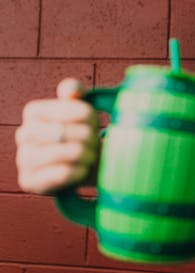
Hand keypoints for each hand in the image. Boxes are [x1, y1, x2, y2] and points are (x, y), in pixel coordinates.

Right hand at [15, 78, 98, 194]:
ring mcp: (23, 159)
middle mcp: (23, 134)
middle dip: (90, 139)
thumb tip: (72, 90)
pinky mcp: (28, 182)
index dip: (94, 120)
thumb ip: (77, 94)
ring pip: (70, 152)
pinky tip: (81, 170)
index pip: (80, 111)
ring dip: (88, 156)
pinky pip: (63, 174)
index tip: (93, 124)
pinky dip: (80, 172)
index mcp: (34, 111)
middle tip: (92, 144)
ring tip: (89, 157)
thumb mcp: (82, 112)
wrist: (78, 167)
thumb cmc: (80, 135)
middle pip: (72, 132)